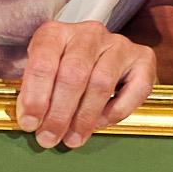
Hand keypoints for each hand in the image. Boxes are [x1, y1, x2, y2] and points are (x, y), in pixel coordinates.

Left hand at [7, 19, 162, 147]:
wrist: (100, 53)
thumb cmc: (64, 67)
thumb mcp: (42, 73)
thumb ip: (33, 92)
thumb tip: (30, 121)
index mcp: (56, 33)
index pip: (43, 62)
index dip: (35, 97)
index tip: (29, 123)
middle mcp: (88, 33)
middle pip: (73, 75)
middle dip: (59, 113)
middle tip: (50, 138)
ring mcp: (118, 43)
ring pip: (101, 83)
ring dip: (85, 117)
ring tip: (73, 138)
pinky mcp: (142, 57)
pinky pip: (134, 89)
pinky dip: (116, 111)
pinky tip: (100, 123)